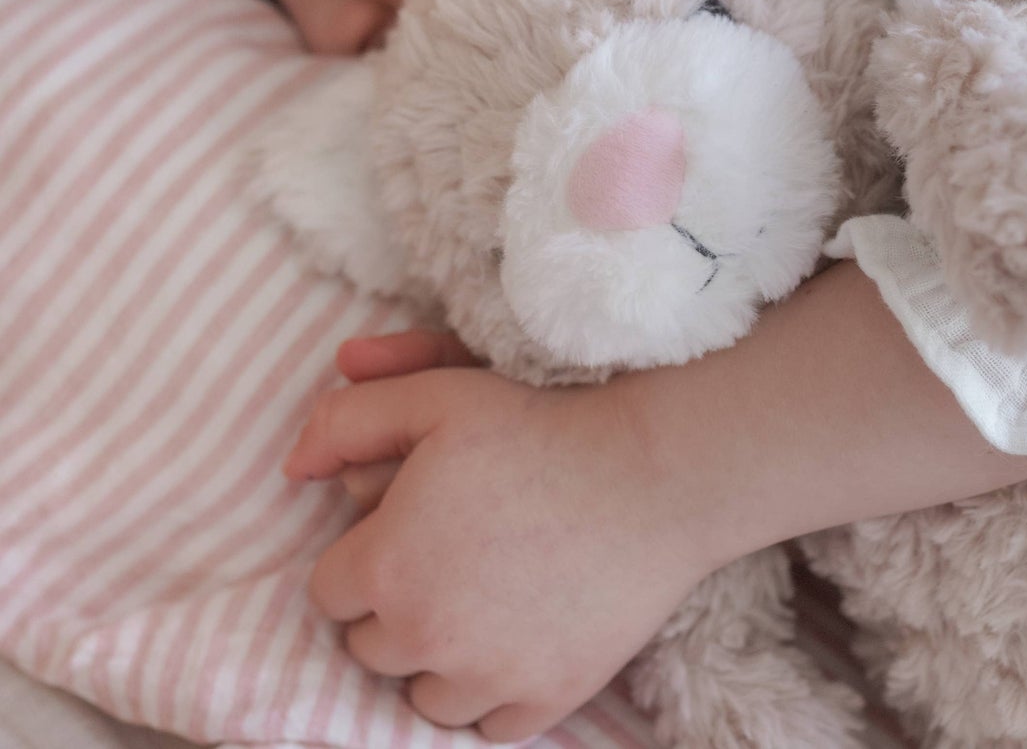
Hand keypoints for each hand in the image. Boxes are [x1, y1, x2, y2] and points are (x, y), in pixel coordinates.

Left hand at [284, 362, 712, 742]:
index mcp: (386, 567)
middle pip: (370, 648)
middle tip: (449, 554)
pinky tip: (517, 635)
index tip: (408, 527)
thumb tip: (291, 466)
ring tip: (484, 595)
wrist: (650, 474)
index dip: (367, 554)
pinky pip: (487, 725)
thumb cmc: (539, 426)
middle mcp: (424, 638)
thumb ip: (349, 419)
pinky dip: (493, 690)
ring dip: (439, 655)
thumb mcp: (438, 395)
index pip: (329, 590)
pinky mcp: (544, 700)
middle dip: (397, 605)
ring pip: (424, 693)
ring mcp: (486, 678)